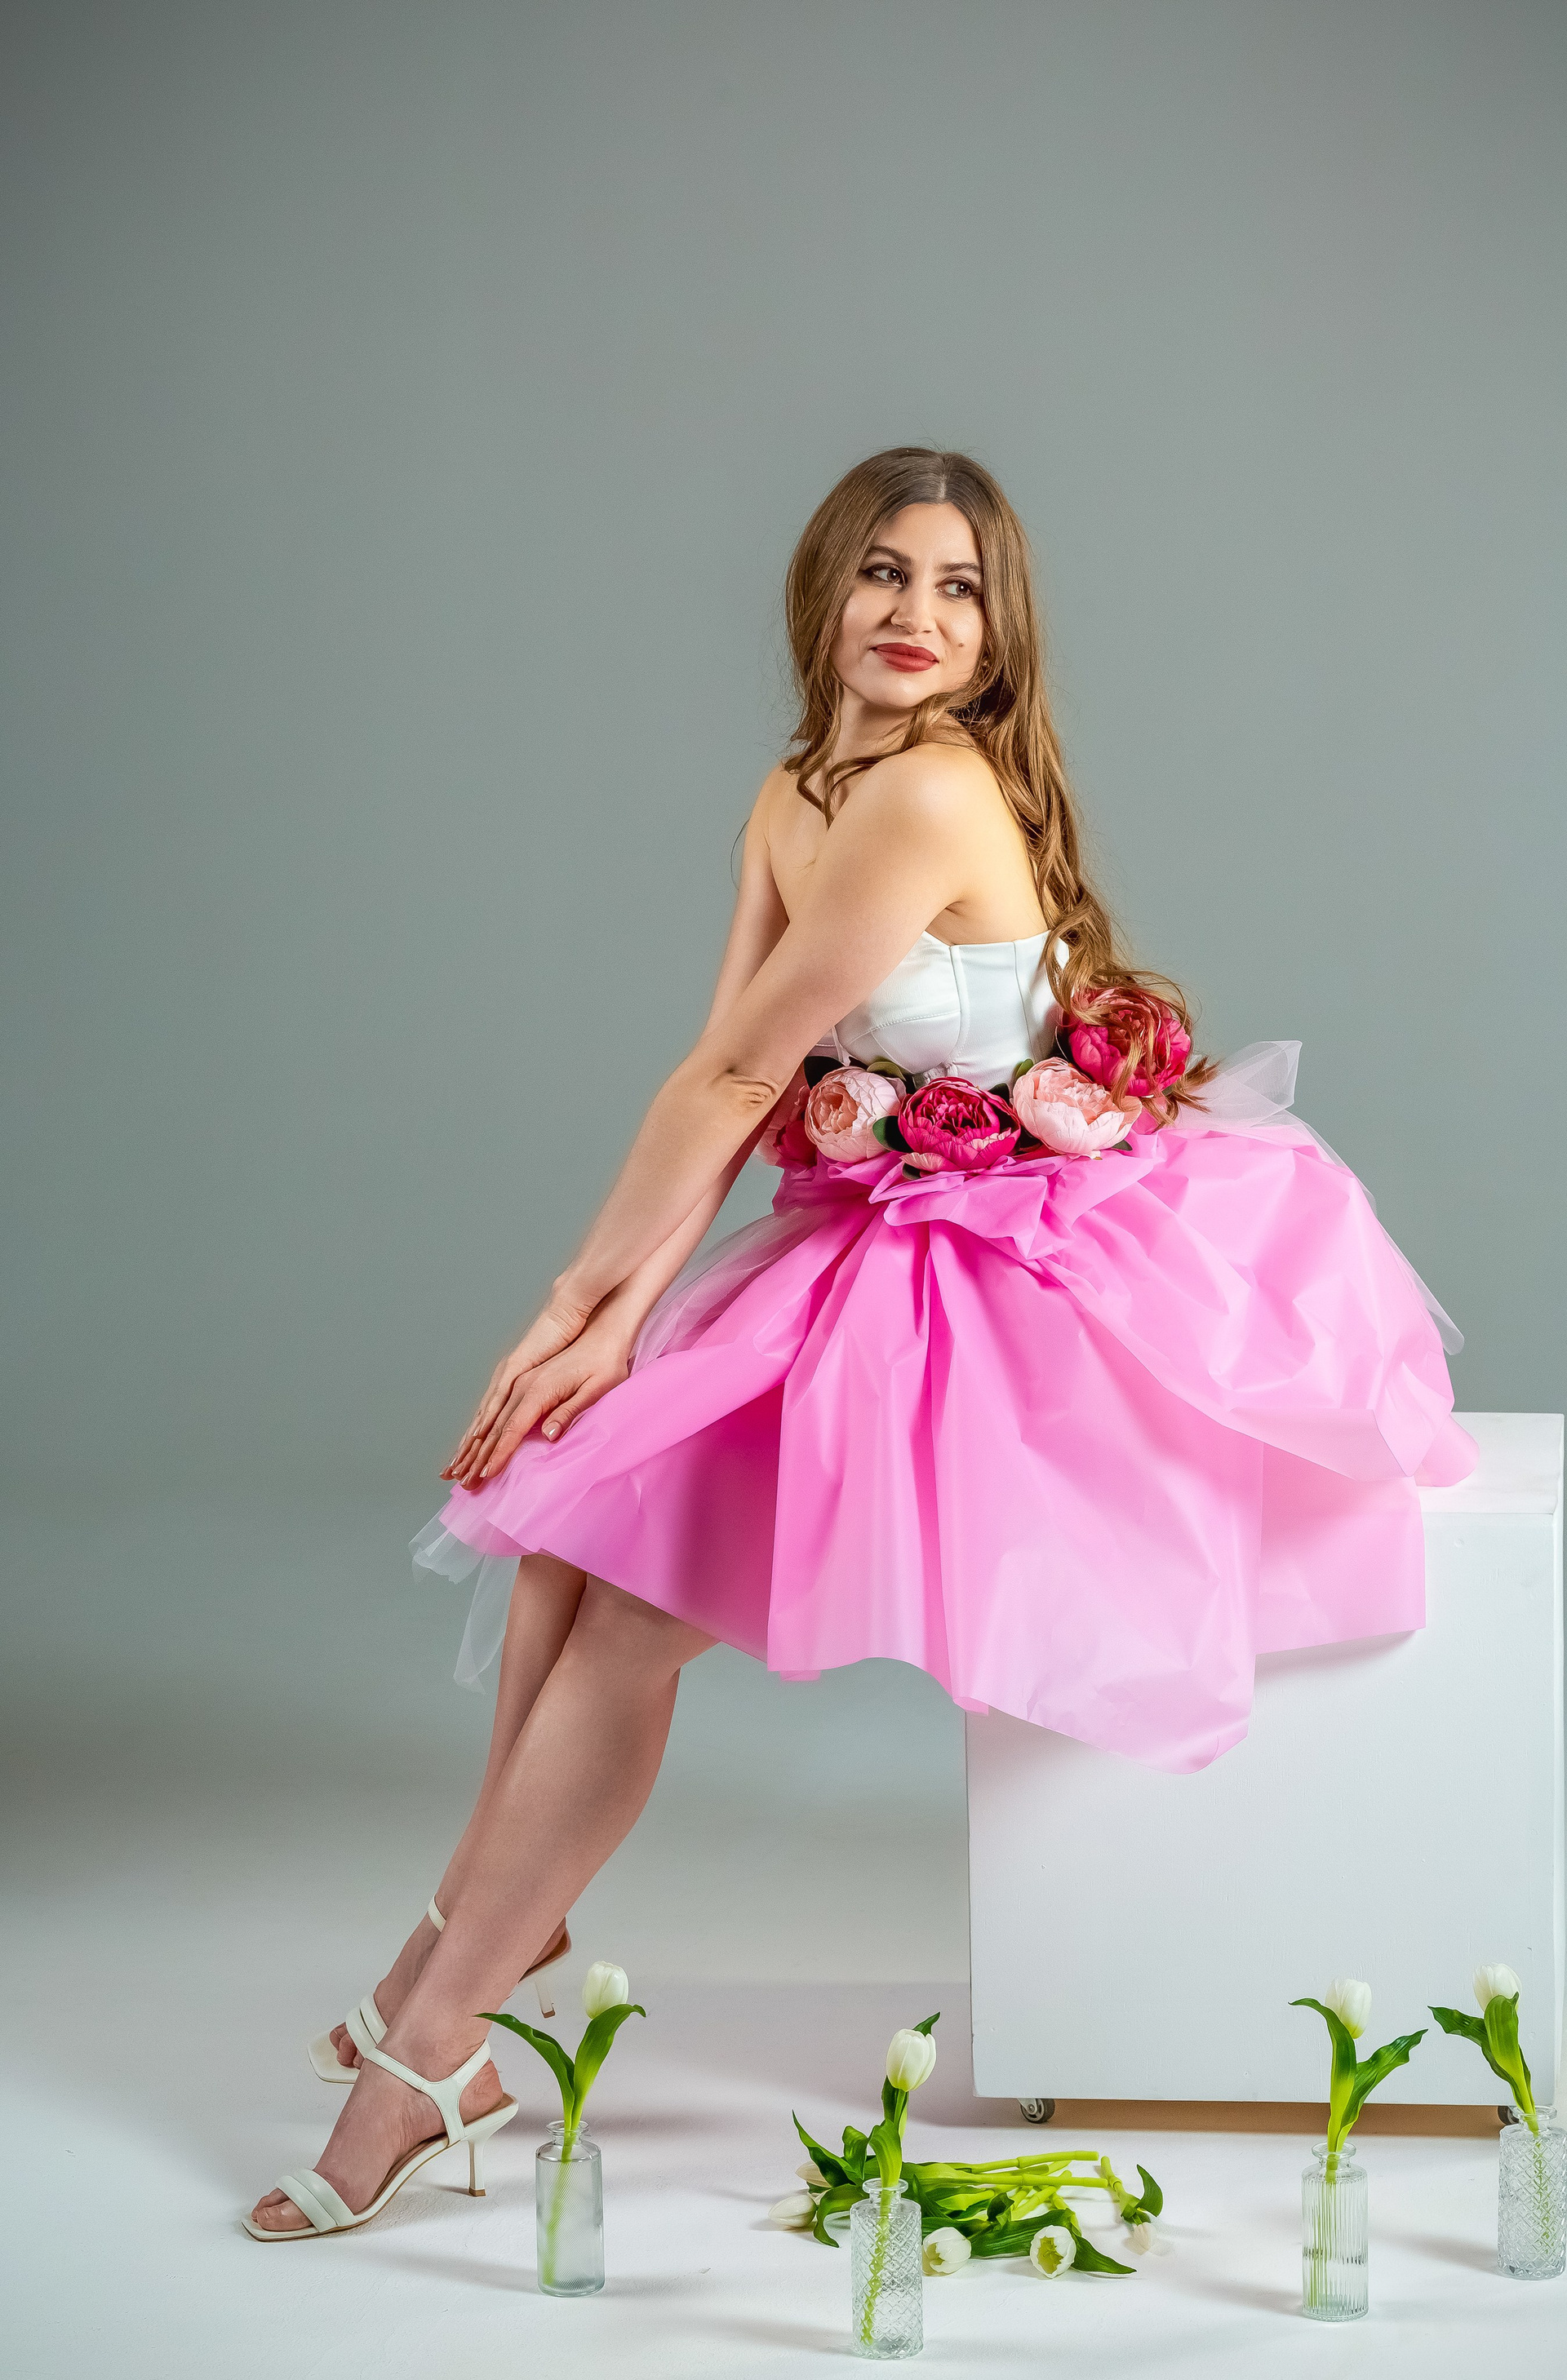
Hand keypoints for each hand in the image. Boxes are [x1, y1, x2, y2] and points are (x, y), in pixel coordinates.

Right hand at [442, 1293, 633, 1487]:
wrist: (601, 1326)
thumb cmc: (605, 1360)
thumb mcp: (597, 1387)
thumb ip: (571, 1410)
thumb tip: (548, 1435)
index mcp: (538, 1390)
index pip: (513, 1428)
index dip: (499, 1453)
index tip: (486, 1473)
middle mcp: (522, 1384)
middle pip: (494, 1426)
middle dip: (477, 1456)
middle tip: (463, 1481)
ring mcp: (519, 1379)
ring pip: (489, 1416)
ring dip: (472, 1442)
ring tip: (457, 1465)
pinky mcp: (522, 1376)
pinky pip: (495, 1405)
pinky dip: (481, 1424)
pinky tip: (473, 1437)